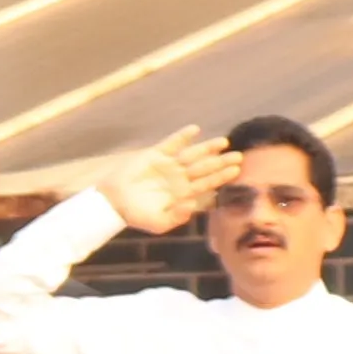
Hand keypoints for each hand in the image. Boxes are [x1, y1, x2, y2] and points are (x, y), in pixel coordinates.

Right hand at [99, 127, 227, 234]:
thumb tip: (192, 204)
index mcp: (182, 194)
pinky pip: (171, 143)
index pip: (206, 184)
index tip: (236, 170)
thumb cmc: (135, 215)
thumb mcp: (158, 223)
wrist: (112, 202)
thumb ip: (177, 217)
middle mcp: (178, 178)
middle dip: (221, 162)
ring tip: (223, 142)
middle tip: (239, 156)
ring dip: (207, 148)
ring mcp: (168, 165)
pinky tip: (195, 130)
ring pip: (192, 155)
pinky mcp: (154, 155)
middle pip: (204, 168)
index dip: (221, 176)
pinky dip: (182, 137)